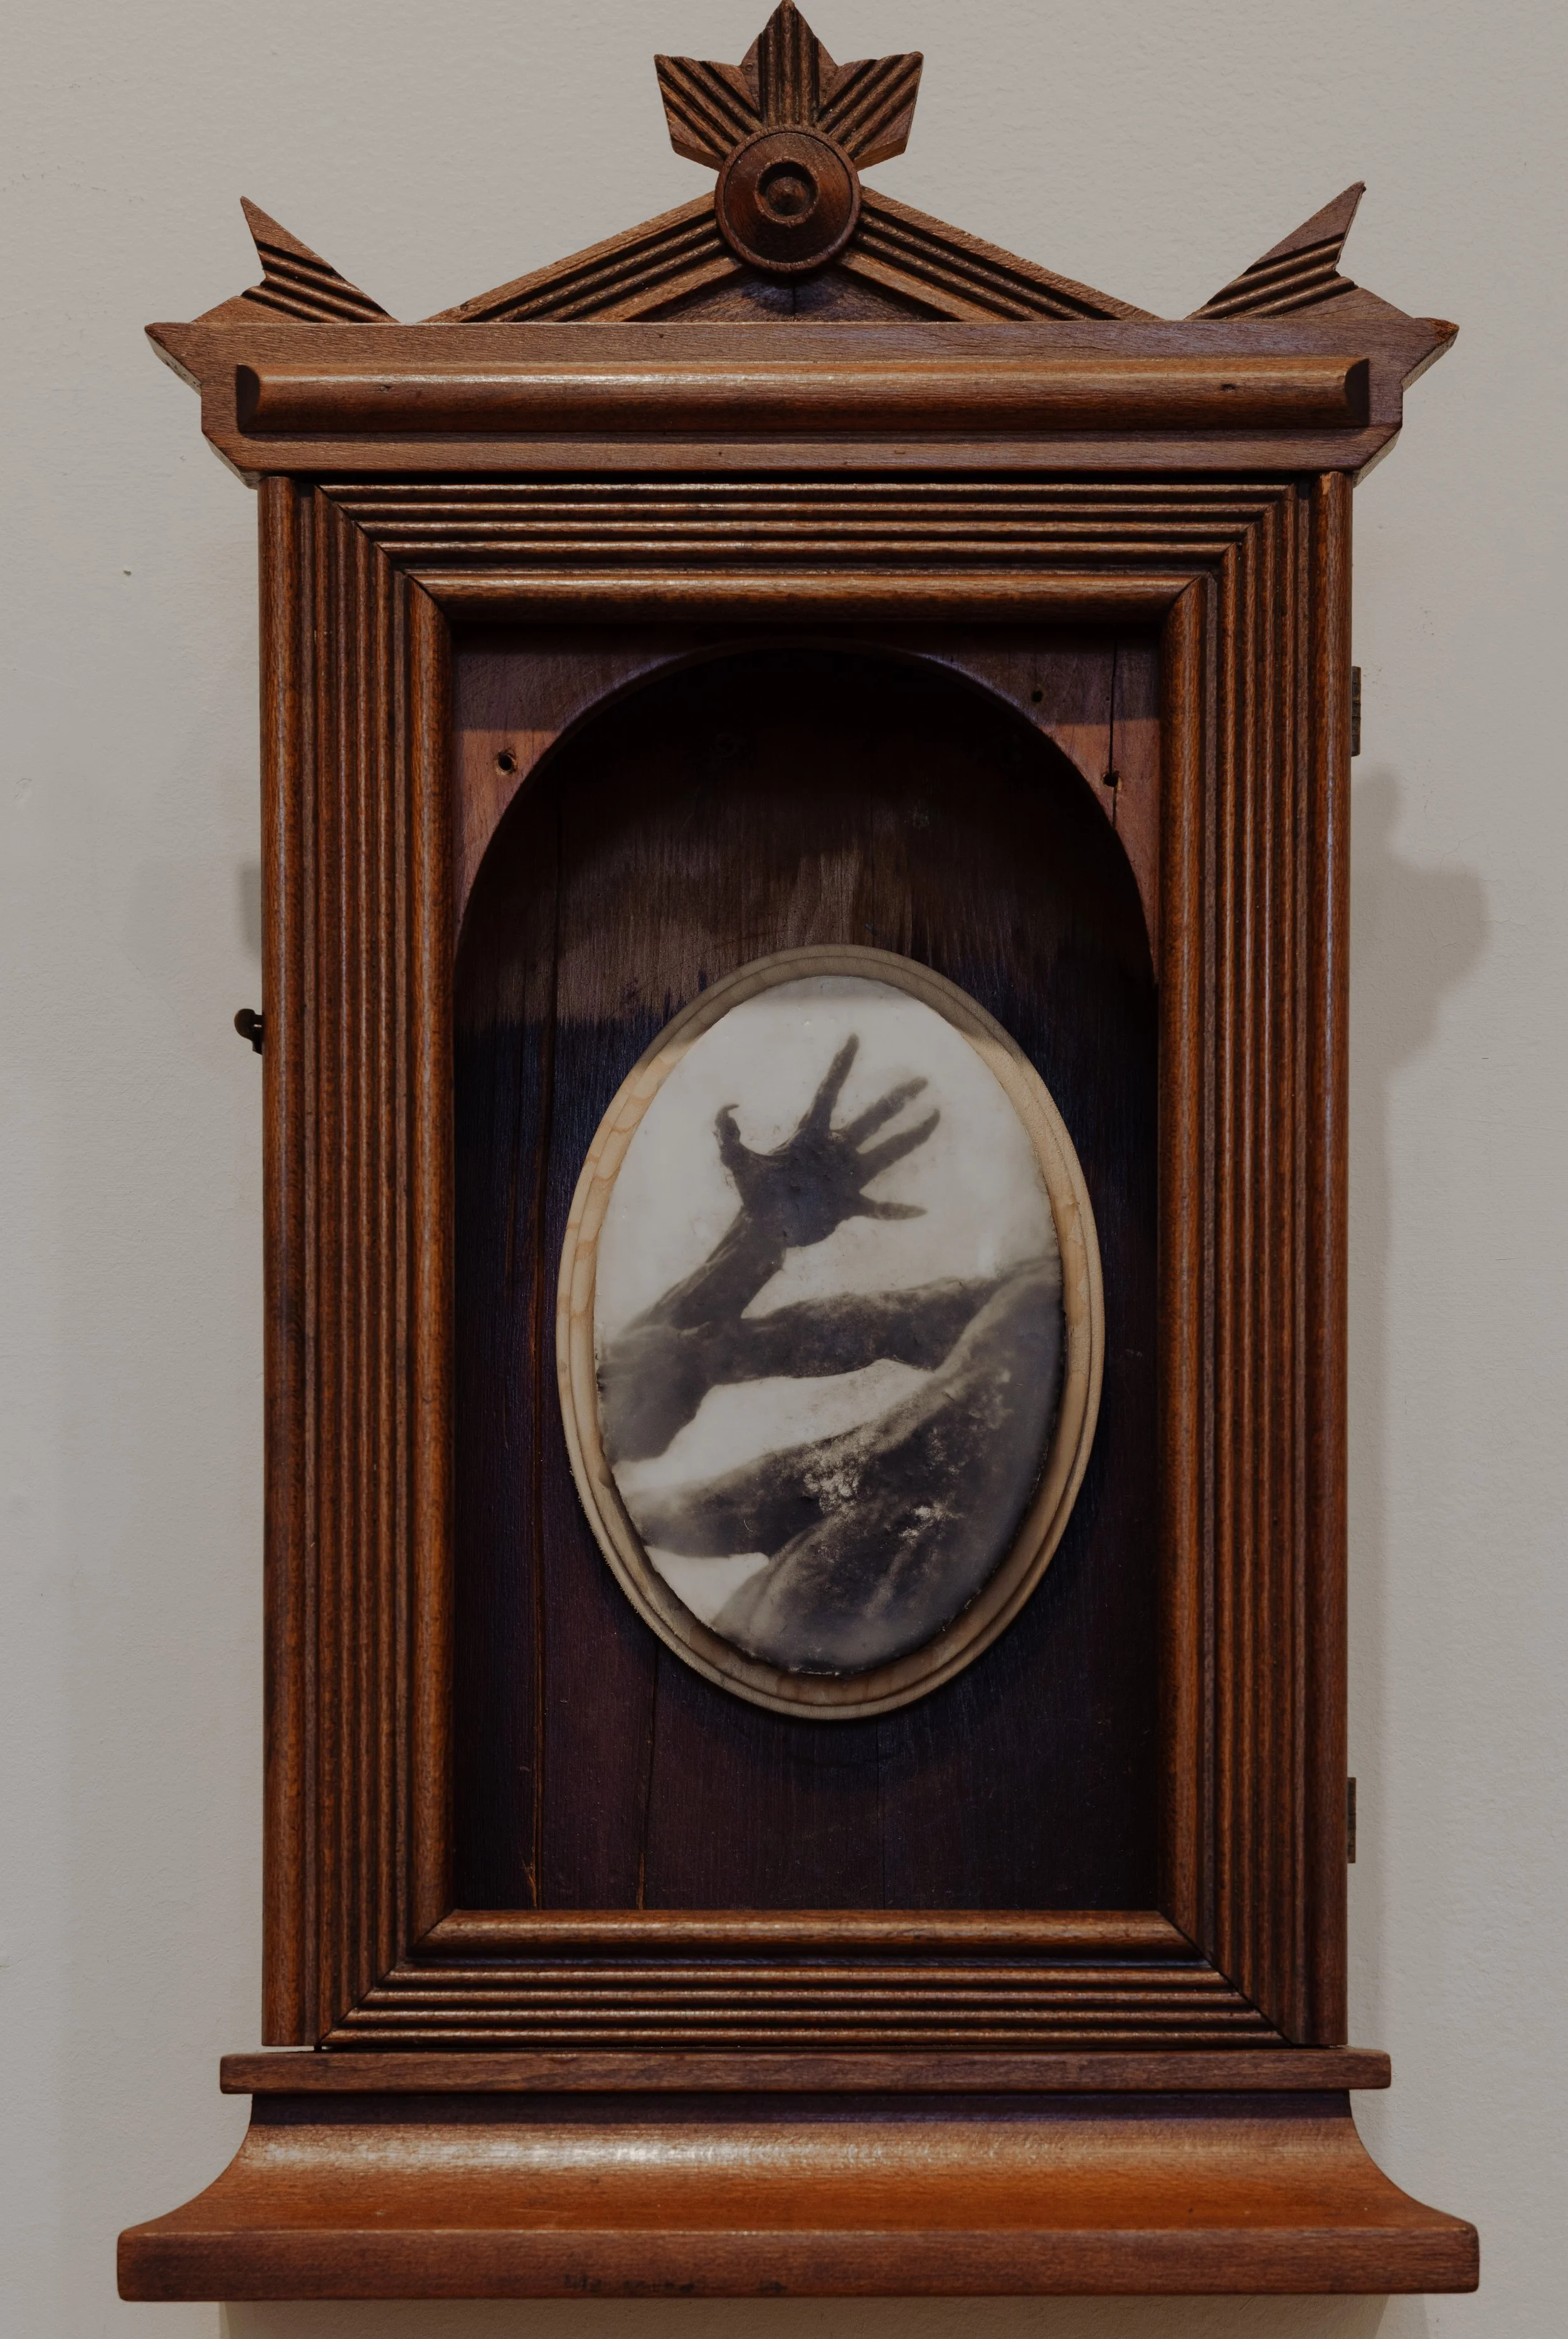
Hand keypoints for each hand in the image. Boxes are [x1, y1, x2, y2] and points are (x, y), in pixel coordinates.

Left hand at [713, 1035, 937, 1253]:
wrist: (763, 1231)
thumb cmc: (751, 1195)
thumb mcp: (736, 1163)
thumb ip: (727, 1135)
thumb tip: (729, 1107)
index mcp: (810, 1136)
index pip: (829, 1092)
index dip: (841, 1065)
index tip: (854, 1037)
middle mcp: (834, 1151)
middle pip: (871, 1119)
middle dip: (896, 1100)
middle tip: (920, 1080)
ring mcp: (845, 1177)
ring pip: (886, 1153)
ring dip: (910, 1137)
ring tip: (934, 1117)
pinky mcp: (848, 1205)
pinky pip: (879, 1208)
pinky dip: (898, 1210)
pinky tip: (920, 1211)